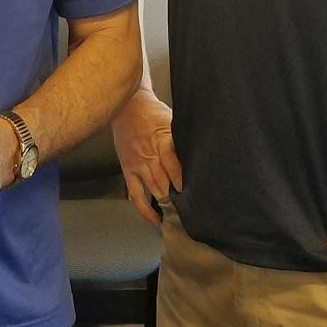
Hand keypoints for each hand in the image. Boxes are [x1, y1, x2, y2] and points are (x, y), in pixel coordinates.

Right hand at [112, 89, 181, 225]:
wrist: (128, 106)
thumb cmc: (153, 112)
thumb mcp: (172, 121)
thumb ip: (181, 141)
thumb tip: (198, 156)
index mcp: (162, 142)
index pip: (173, 165)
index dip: (181, 180)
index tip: (191, 193)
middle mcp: (149, 156)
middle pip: (164, 183)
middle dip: (176, 199)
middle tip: (190, 214)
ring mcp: (138, 165)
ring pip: (153, 190)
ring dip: (165, 205)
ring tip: (178, 218)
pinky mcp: (128, 170)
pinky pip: (135, 194)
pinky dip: (144, 209)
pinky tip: (154, 219)